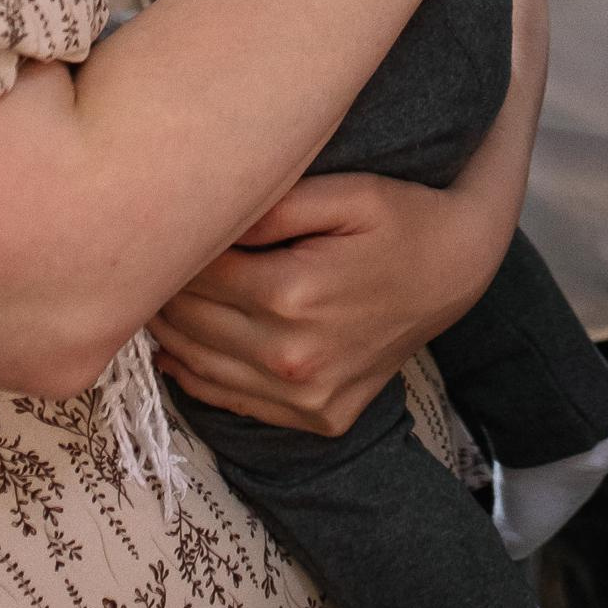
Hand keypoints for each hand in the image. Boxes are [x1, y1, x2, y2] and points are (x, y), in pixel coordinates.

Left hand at [149, 166, 508, 435]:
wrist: (458, 269)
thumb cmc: (401, 218)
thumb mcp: (346, 191)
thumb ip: (273, 204)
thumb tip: (208, 217)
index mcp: (293, 294)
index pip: (197, 275)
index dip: (174, 250)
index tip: (163, 227)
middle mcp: (294, 357)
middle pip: (192, 323)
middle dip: (165, 290)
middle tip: (149, 261)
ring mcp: (307, 397)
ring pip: (202, 368)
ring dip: (172, 333)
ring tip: (158, 299)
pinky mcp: (319, 417)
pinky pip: (235, 404)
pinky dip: (199, 377)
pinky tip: (182, 349)